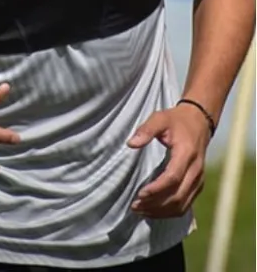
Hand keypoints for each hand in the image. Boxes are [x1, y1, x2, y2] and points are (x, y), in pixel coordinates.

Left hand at [127, 102, 211, 217]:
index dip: (156, 189)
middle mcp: (196, 170)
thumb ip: (146, 130)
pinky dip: (170, 211)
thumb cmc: (176, 120)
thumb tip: (131, 144)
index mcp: (187, 154)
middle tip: (135, 206)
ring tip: (141, 211)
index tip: (140, 194)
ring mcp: (199, 180)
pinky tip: (154, 211)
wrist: (199, 122)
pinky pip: (186, 204)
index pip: (173, 178)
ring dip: (162, 211)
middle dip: (155, 204)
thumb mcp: (159, 118)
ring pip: (183, 204)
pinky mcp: (197, 185)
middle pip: (178, 195)